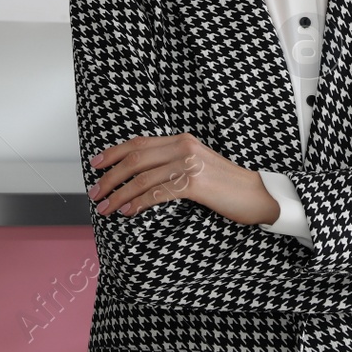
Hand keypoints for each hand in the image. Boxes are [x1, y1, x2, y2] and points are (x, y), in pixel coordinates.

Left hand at [87, 133, 279, 225]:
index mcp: (182, 140)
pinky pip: (157, 193)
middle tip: (94, 192)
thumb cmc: (226, 185)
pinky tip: (127, 211)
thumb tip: (140, 177)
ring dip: (119, 194)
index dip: (114, 153)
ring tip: (105, 207)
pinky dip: (138, 203)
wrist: (257, 194)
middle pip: (135, 159)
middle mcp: (183, 147)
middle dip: (110, 177)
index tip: (95, 164)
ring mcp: (189, 164)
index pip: (139, 143)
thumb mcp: (197, 165)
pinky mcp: (195, 183)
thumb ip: (173, 163)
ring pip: (142, 178)